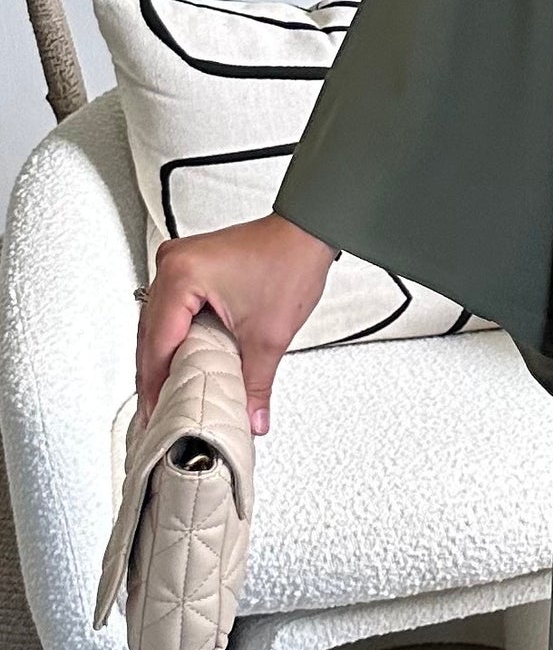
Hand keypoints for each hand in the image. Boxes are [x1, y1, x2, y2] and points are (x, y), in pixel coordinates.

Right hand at [136, 214, 336, 436]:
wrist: (306, 233)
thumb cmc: (290, 262)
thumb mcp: (269, 336)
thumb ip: (256, 384)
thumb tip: (251, 417)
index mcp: (182, 276)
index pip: (158, 343)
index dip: (155, 384)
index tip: (156, 412)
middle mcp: (171, 265)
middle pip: (150, 334)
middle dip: (154, 375)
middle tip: (158, 410)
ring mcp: (176, 263)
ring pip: (156, 323)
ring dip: (162, 358)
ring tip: (167, 393)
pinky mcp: (187, 267)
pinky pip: (169, 310)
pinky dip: (173, 338)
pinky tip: (179, 362)